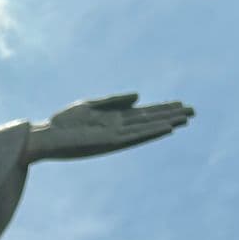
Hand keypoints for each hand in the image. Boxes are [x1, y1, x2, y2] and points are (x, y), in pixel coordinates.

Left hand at [28, 93, 193, 161]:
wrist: (45, 137)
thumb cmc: (63, 123)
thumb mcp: (91, 106)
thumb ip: (115, 101)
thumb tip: (139, 96)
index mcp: (114, 119)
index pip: (144, 113)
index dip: (162, 108)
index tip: (180, 104)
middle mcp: (118, 129)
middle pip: (150, 120)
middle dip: (170, 115)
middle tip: (193, 112)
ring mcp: (115, 136)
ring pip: (146, 128)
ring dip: (165, 123)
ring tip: (184, 119)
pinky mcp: (109, 143)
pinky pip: (134, 136)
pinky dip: (150, 132)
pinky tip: (164, 128)